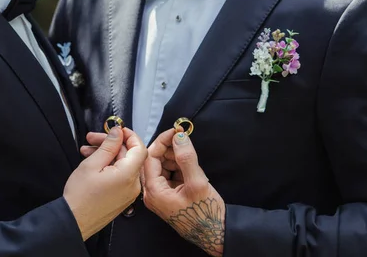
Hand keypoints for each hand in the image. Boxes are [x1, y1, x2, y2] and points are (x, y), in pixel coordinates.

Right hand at [64, 127, 146, 240]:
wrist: (73, 222)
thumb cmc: (80, 196)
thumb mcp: (91, 164)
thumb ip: (108, 146)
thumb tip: (118, 132)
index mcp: (128, 175)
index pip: (139, 148)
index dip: (129, 135)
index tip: (116, 130)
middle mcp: (133, 185)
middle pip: (128, 155)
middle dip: (111, 144)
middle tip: (93, 138)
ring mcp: (129, 192)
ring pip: (123, 165)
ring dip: (107, 154)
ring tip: (87, 150)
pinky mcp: (122, 197)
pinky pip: (120, 175)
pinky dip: (109, 166)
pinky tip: (93, 162)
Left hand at [143, 128, 225, 256]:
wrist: (216, 234)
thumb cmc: (206, 215)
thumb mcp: (197, 183)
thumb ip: (186, 158)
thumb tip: (179, 138)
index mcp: (154, 192)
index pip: (150, 158)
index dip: (162, 141)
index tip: (175, 131)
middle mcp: (153, 194)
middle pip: (153, 161)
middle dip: (168, 148)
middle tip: (182, 139)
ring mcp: (160, 195)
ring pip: (161, 167)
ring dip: (173, 156)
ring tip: (188, 154)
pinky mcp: (169, 196)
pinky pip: (168, 175)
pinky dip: (177, 166)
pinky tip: (188, 166)